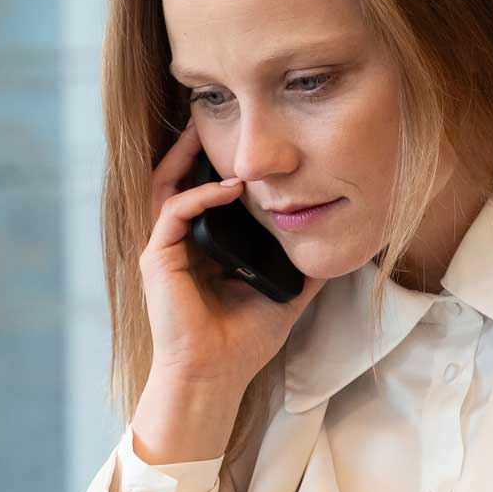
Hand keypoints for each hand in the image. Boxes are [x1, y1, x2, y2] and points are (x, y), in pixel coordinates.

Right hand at [132, 125, 323, 462]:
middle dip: (189, 145)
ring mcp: (164, 250)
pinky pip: (174, 211)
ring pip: (167, 185)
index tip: (240, 140)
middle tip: (209, 114)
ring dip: (185, 155)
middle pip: (175, 178)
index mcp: (199, 250)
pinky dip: (200, 193)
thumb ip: (301, 268)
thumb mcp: (284, 294)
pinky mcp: (158, 260)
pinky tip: (230, 186)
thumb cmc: (241, 343)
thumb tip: (334, 246)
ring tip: (204, 128)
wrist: (214, 377)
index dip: (214, 164)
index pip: (200, 194)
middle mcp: (176, 245)